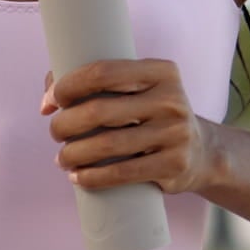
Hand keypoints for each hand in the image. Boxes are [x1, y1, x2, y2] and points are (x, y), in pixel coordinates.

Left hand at [40, 58, 215, 195]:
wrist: (202, 152)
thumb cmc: (153, 116)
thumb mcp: (139, 91)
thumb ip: (97, 84)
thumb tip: (48, 98)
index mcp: (161, 71)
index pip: (103, 71)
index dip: (68, 86)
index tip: (51, 101)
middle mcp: (172, 99)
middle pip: (99, 110)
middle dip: (65, 124)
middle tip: (55, 133)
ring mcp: (175, 133)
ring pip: (107, 145)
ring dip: (72, 154)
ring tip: (62, 158)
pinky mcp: (174, 165)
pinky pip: (121, 173)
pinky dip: (92, 177)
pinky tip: (77, 177)